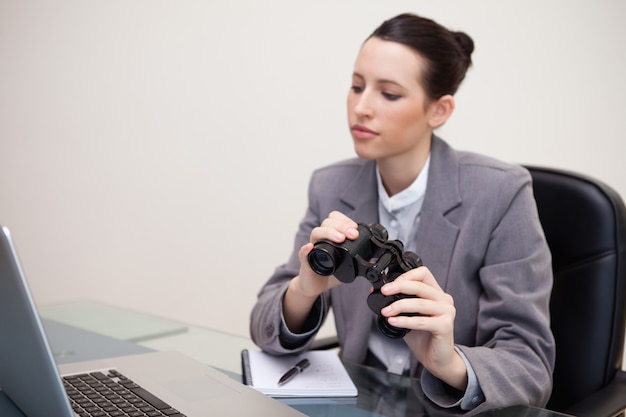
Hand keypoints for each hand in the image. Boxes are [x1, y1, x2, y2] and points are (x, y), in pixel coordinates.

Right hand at [283, 211, 358, 331]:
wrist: (315, 286)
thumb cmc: (330, 272)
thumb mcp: (346, 264)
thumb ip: (357, 259)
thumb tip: (374, 257)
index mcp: (330, 236)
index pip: (335, 219)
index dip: (345, 220)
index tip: (356, 228)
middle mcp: (320, 239)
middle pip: (327, 223)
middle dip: (342, 226)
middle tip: (353, 234)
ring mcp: (312, 249)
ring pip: (316, 233)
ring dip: (328, 233)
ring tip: (340, 238)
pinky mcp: (305, 261)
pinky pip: (303, 253)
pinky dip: (306, 249)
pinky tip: (310, 247)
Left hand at [379, 267, 467, 390]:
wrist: (437, 360)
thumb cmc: (423, 338)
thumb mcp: (408, 316)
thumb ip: (397, 303)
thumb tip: (377, 291)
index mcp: (436, 294)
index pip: (424, 273)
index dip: (407, 275)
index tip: (390, 283)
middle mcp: (444, 300)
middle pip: (420, 286)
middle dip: (399, 287)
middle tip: (385, 292)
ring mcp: (447, 312)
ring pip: (420, 303)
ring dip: (399, 305)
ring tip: (386, 311)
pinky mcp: (446, 326)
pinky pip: (422, 321)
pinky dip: (405, 321)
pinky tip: (393, 321)